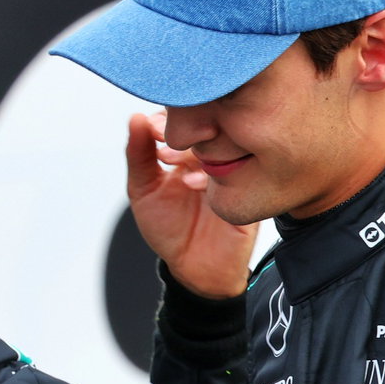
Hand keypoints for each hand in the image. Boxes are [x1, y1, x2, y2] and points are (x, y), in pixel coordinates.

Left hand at [125, 110, 255, 298]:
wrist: (196, 268)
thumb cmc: (169, 229)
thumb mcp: (143, 191)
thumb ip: (137, 155)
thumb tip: (135, 117)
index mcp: (188, 149)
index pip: (184, 116)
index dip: (168, 118)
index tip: (154, 130)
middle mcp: (213, 154)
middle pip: (207, 125)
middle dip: (184, 135)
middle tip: (165, 154)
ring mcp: (233, 168)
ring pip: (224, 143)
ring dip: (199, 154)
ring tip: (181, 176)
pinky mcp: (249, 186)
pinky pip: (240, 168)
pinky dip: (215, 173)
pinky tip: (198, 186)